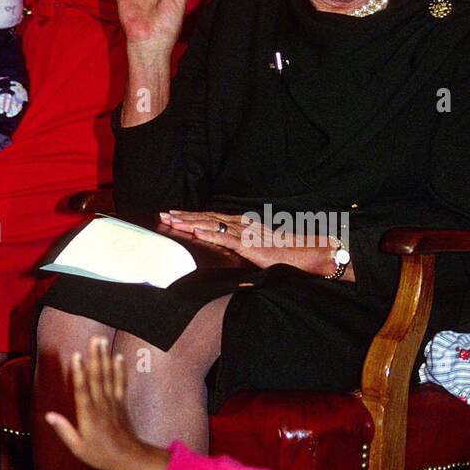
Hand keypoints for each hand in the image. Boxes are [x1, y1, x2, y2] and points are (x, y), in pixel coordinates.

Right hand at [44, 337, 169, 469]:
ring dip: (105, 358)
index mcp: (88, 415)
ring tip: (103, 342)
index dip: (79, 372)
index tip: (76, 356)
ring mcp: (112, 402)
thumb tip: (49, 415)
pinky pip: (120, 383)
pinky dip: (120, 370)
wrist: (129, 458)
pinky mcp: (121, 403)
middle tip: (94, 339)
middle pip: (97, 377)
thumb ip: (64, 430)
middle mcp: (101, 405)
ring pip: (108, 376)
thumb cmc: (101, 455)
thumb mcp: (78, 448)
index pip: (82, 390)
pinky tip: (119, 357)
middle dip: (95, 357)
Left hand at [160, 209, 353, 278]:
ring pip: (213, 225)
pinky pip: (227, 238)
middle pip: (208, 217)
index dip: (192, 216)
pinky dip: (210, 234)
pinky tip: (196, 232)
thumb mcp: (258, 250)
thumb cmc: (284, 255)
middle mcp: (243, 225)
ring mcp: (246, 234)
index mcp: (244, 225)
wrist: (305, 255)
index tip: (174, 215)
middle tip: (163, 214)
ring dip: (191, 222)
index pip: (213, 218)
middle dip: (185, 216)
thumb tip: (225, 253)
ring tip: (172, 221)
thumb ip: (242, 249)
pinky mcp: (251, 245)